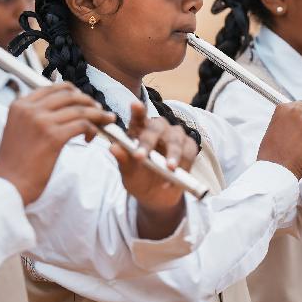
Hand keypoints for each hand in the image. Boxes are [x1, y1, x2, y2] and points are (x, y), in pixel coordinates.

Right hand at [0, 83, 115, 204]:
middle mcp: (30, 109)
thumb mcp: (17, 129)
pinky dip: (92, 129)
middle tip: (99, 110)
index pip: (53, 88)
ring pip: (79, 109)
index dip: (73, 92)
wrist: (7, 186)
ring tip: (106, 121)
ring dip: (97, 114)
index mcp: (20, 105)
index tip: (84, 99)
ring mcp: (41, 122)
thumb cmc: (14, 164)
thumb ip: (32, 116)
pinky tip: (90, 138)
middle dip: (88, 101)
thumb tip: (57, 110)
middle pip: (69, 96)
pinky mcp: (53, 137)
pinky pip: (82, 125)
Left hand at [113, 102, 198, 239]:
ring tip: (169, 169)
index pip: (138, 117)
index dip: (137, 111)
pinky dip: (183, 165)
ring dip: (173, 154)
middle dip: (149, 141)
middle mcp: (158, 129)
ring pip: (176, 139)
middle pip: (156, 127)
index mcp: (139, 131)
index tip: (135, 105)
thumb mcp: (128, 173)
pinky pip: (189, 152)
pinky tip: (172, 181)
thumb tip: (113, 147)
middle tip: (141, 156)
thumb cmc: (139, 179)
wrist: (157, 196)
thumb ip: (123, 161)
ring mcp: (175, 136)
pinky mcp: (189, 146)